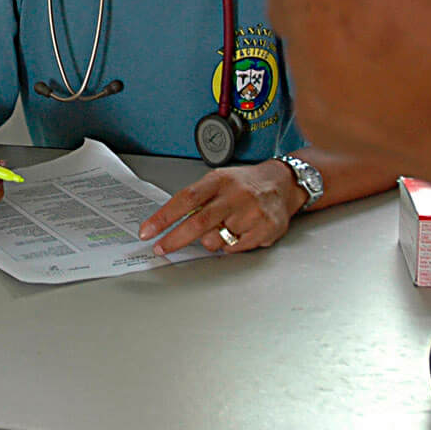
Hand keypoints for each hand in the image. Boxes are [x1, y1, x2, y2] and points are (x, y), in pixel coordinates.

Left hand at [138, 160, 301, 255]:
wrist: (282, 184)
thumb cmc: (244, 184)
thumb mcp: (219, 181)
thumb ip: (198, 199)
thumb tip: (168, 224)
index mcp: (220, 180)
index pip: (185, 199)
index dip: (164, 217)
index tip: (148, 231)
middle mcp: (236, 195)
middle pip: (199, 223)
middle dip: (175, 239)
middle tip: (161, 248)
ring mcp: (252, 213)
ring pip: (216, 240)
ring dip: (210, 241)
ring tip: (221, 229)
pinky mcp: (266, 229)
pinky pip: (235, 249)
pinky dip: (229, 246)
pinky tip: (238, 233)